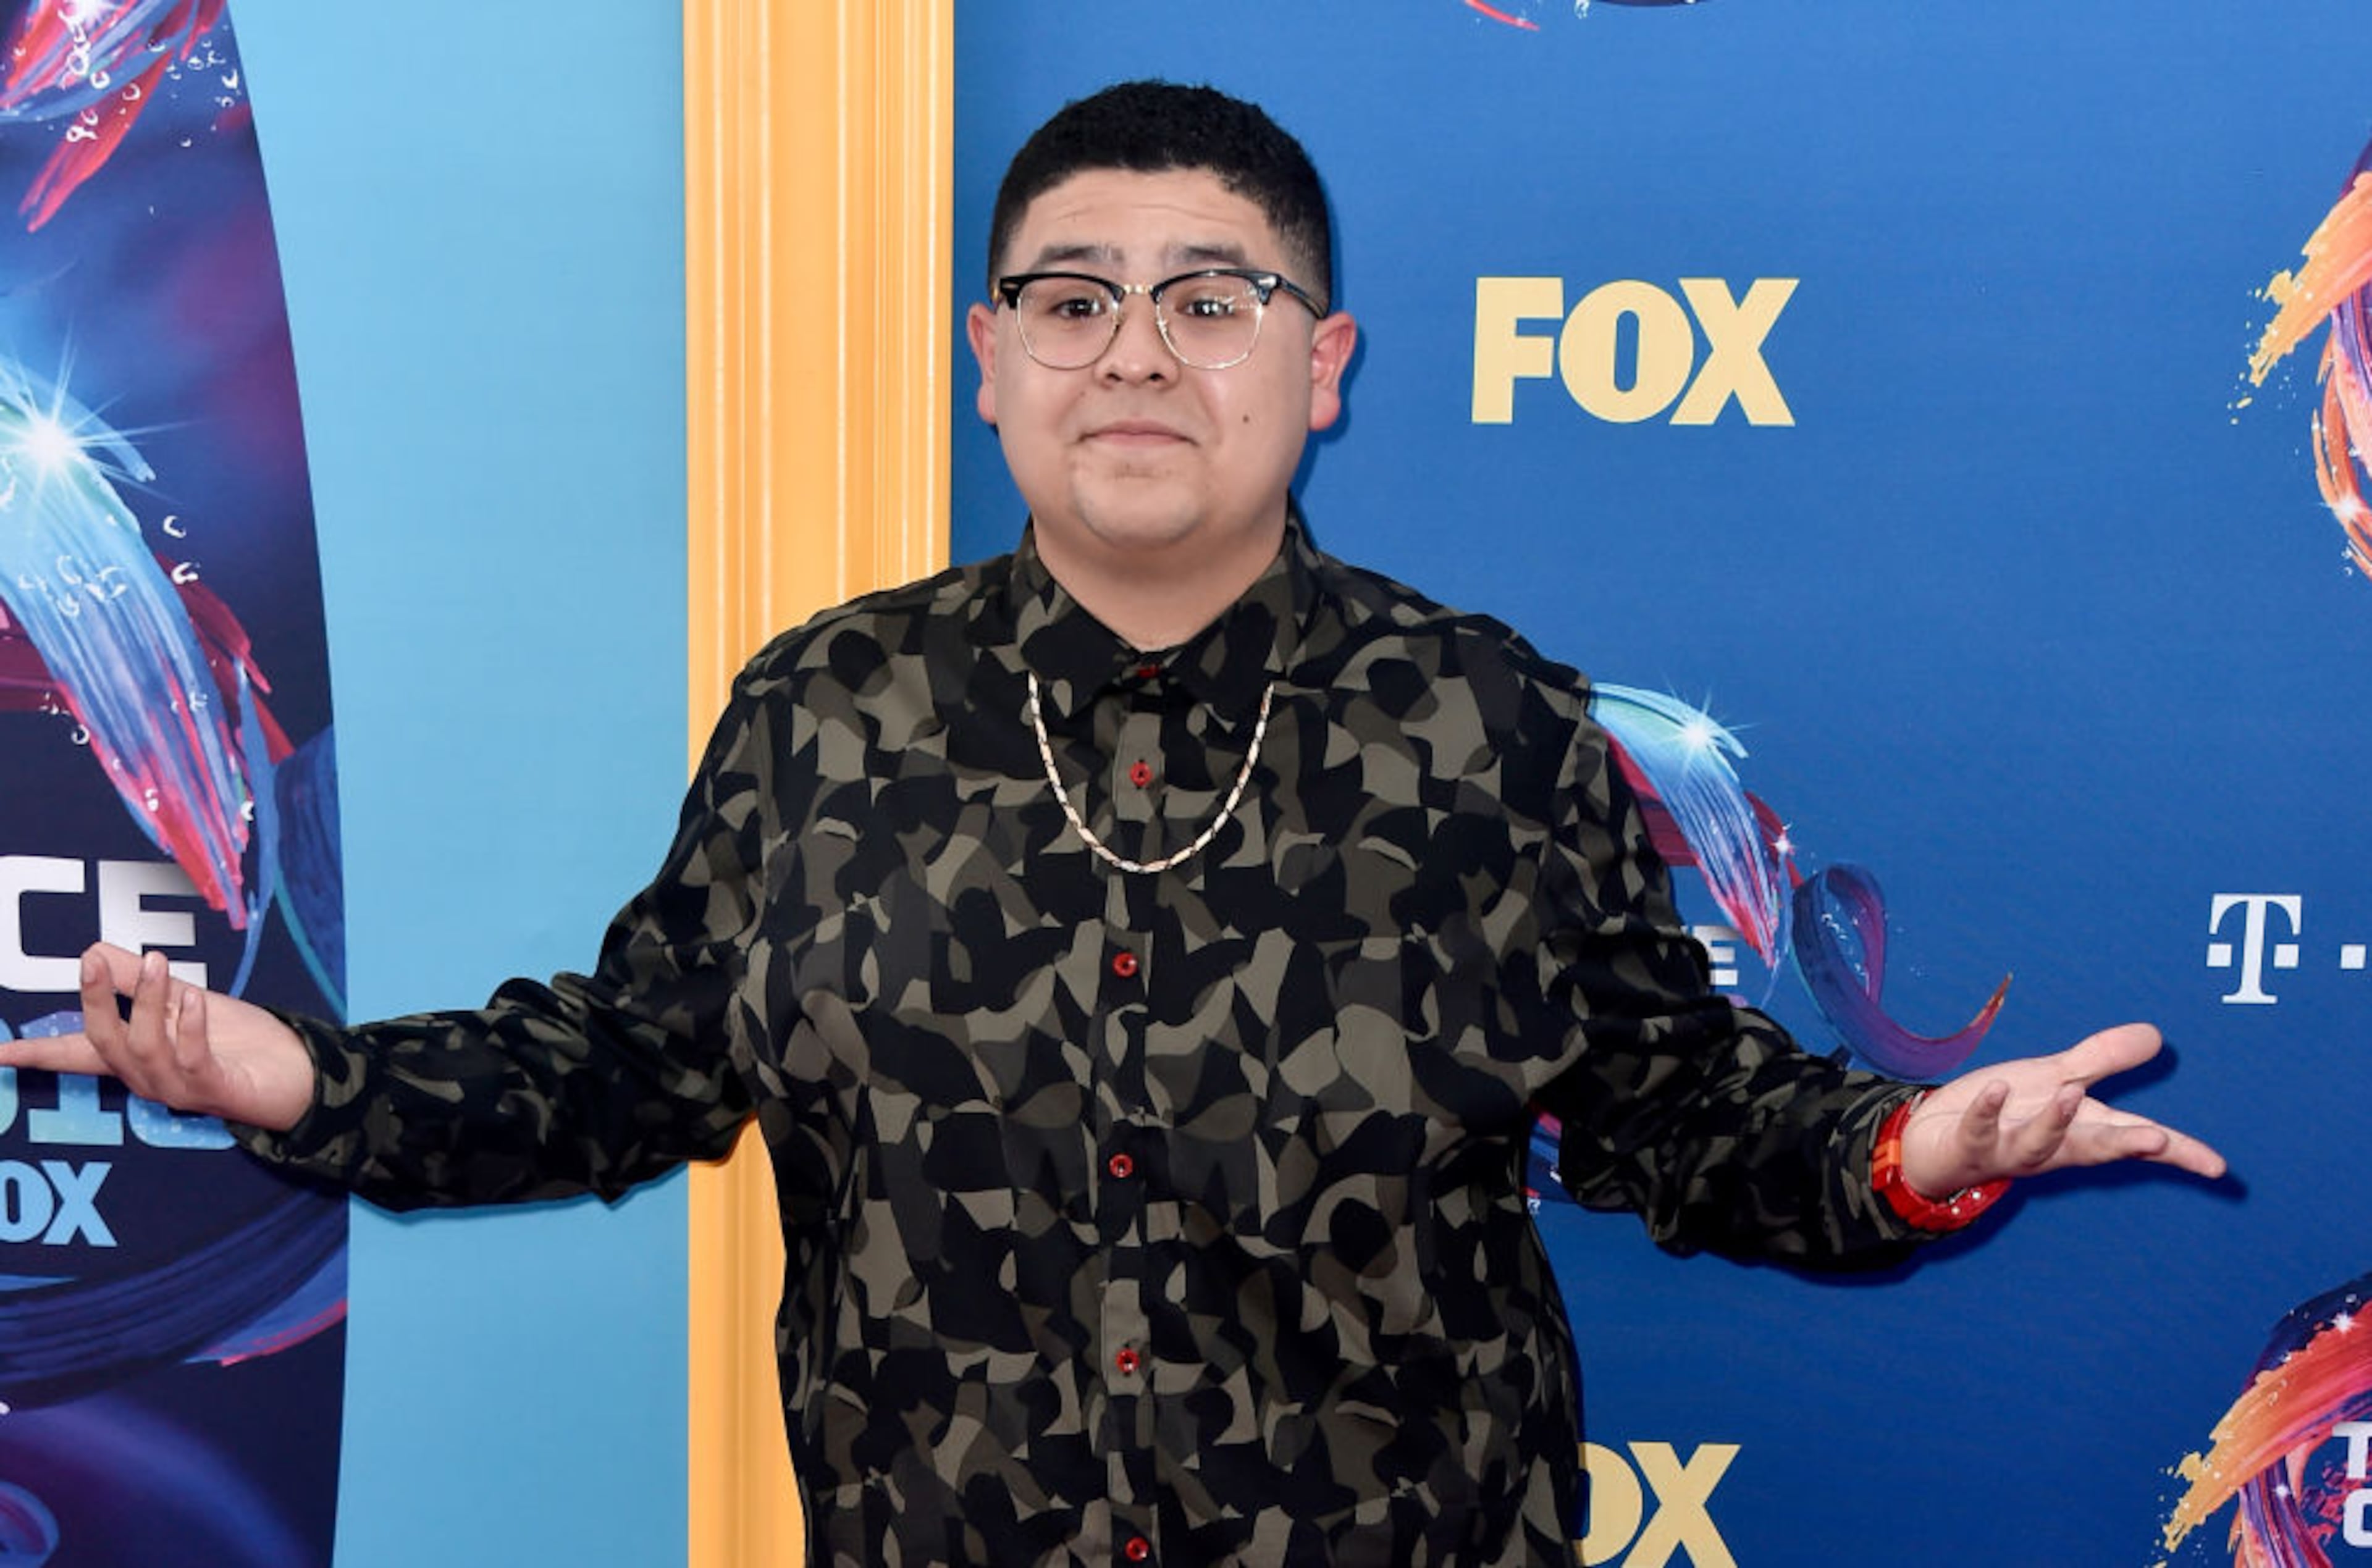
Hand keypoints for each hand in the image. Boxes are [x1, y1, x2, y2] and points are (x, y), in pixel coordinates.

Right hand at [0, 943, 315, 1132]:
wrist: (300, 1075)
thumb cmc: (242, 1041)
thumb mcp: (186, 1001)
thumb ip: (141, 982)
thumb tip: (96, 951)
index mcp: (136, 1058)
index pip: (76, 1055)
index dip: (35, 1052)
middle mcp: (148, 1078)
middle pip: (104, 1043)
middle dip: (95, 1000)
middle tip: (95, 958)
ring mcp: (178, 1089)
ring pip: (144, 1048)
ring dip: (148, 1003)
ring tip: (161, 964)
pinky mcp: (213, 1090)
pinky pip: (190, 1058)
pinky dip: (188, 1026)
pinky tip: (193, 998)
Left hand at [1900, 1023, 2226, 1197]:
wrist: (1940, 1141)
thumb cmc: (2008, 1113)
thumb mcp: (2057, 1079)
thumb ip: (2103, 1060)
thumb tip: (2155, 1036)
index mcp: (2080, 1131)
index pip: (2137, 1140)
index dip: (2178, 1153)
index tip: (2217, 1166)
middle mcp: (2053, 1145)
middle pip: (2095, 1147)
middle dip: (2126, 1145)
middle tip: (2159, 1140)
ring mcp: (2011, 1149)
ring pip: (2039, 1143)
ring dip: (2055, 1121)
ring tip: (2069, 1093)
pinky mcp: (1971, 1144)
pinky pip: (1980, 1129)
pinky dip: (1987, 1111)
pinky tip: (1995, 1087)